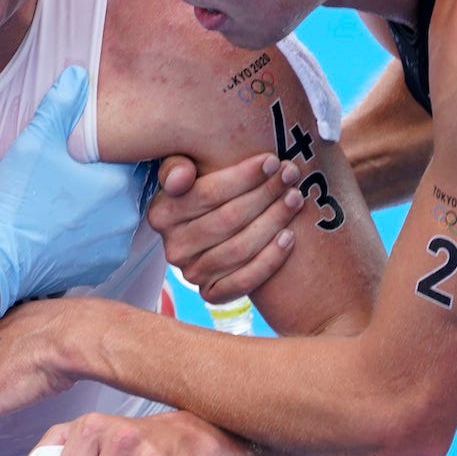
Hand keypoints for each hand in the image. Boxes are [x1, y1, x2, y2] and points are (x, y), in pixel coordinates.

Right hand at [0, 66, 147, 314]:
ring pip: (123, 214)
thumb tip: (78, 75)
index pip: (145, 156)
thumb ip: (61, 105)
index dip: (129, 146)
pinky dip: (97, 231)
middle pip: (136, 186)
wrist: (0, 261)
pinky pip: (109, 241)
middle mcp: (129, 217)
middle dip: (117, 175)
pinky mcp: (103, 267)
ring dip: (108, 204)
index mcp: (121, 184)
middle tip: (90, 168)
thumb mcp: (35, 142)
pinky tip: (71, 223)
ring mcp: (117, 246)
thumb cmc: (19, 201)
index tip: (113, 142)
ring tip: (78, 196)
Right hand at [148, 152, 301, 301]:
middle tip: (290, 175)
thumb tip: (182, 177)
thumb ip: (179, 165)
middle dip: (264, 194)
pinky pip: (245, 280)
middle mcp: (173, 248)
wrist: (221, 229)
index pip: (207, 194)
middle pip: (228, 220)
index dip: (243, 177)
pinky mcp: (212, 294)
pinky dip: (270, 259)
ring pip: (240, 248)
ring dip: (274, 221)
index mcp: (161, 214)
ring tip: (295, 198)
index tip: (272, 161)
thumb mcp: (189, 169)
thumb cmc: (209, 190)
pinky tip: (289, 236)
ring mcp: (191, 274)